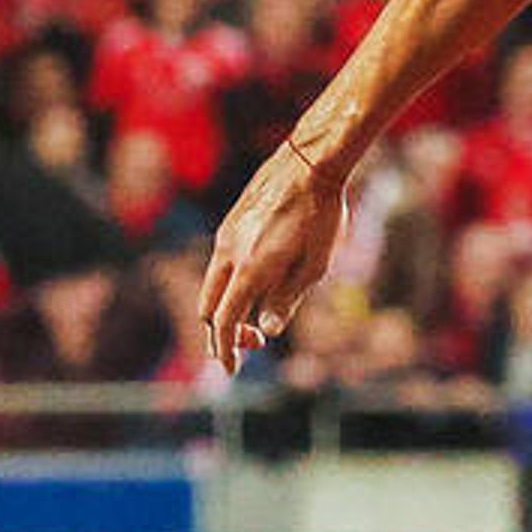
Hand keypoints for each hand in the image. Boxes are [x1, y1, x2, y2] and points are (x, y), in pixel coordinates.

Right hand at [198, 138, 348, 362]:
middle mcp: (229, 254)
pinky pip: (219, 264)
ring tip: (257, 319)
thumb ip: (287, 298)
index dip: (226, 350)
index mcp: (251, 270)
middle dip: (223, 334)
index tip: (231, 369)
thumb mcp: (315, 265)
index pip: (225, 322)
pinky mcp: (230, 224)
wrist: (310, 163)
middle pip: (209, 309)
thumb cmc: (322, 215)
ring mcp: (226, 237)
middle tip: (252, 346)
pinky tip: (257, 285)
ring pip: (211, 286)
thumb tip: (269, 329)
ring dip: (226, 310)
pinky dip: (229, 286)